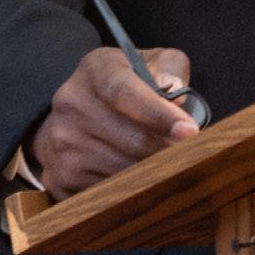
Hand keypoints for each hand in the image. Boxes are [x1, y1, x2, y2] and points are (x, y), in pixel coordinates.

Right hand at [29, 47, 198, 198]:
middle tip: (193, 156)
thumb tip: (178, 95)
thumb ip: (171, 68)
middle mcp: (71, 103)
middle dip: (168, 150)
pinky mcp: (60, 176)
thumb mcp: (149, 62)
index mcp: (95, 69)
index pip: (124, 93)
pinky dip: (132, 191)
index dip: (158, 114)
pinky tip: (144, 180)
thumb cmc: (124, 86)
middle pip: (129, 139)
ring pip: (122, 171)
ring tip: (171, 167)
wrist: (72, 115)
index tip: (189, 131)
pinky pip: (107, 193)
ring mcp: (61, 143)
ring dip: (153, 173)